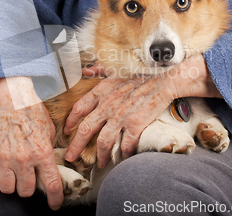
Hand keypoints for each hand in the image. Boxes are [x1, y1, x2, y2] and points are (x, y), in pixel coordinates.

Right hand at [0, 77, 63, 209]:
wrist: (10, 97)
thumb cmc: (32, 111)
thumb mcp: (49, 129)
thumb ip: (50, 149)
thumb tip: (53, 164)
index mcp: (43, 152)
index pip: (52, 185)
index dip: (55, 199)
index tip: (54, 205)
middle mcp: (24, 158)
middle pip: (26, 191)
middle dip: (28, 188)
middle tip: (28, 179)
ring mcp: (5, 157)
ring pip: (7, 188)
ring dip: (11, 184)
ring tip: (13, 175)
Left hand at [64, 54, 221, 167]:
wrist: (163, 78)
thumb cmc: (141, 73)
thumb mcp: (116, 68)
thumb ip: (98, 69)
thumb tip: (85, 70)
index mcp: (101, 91)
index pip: (79, 109)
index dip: (71, 122)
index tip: (67, 131)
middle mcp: (107, 105)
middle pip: (86, 130)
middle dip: (76, 146)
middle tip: (71, 157)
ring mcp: (121, 116)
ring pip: (104, 142)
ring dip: (101, 155)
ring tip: (101, 163)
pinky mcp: (135, 125)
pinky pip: (125, 145)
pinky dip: (123, 154)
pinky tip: (123, 158)